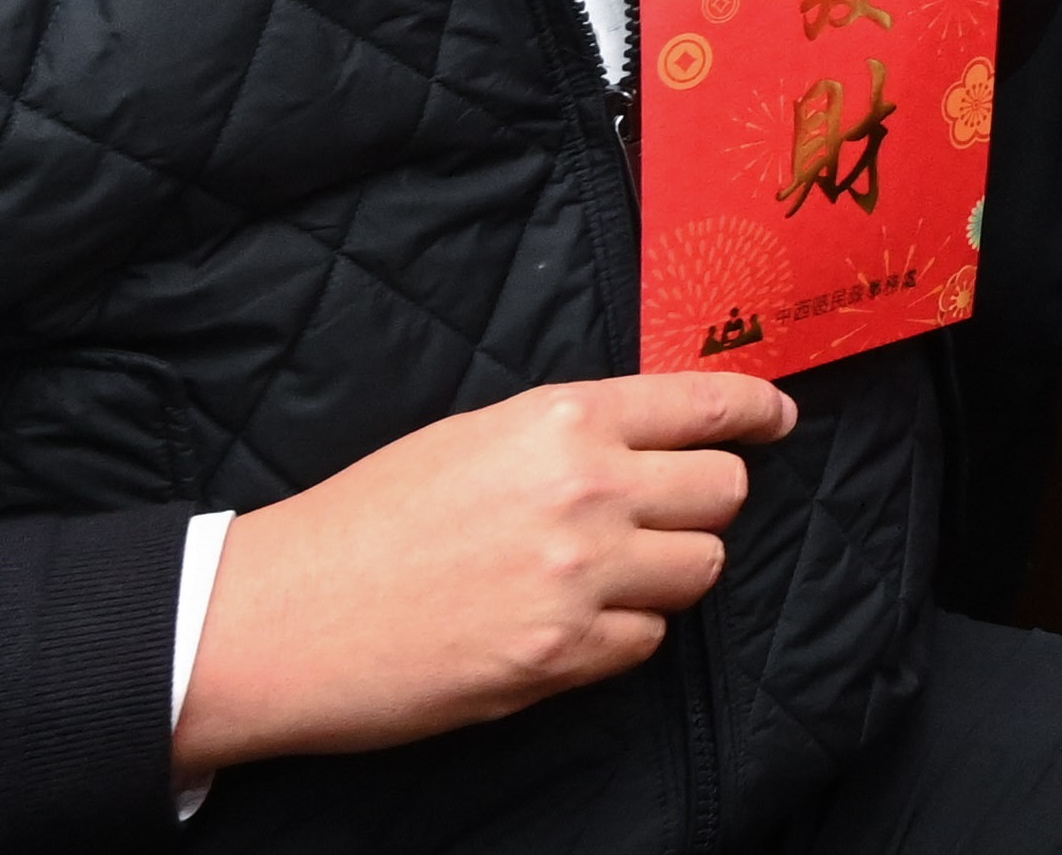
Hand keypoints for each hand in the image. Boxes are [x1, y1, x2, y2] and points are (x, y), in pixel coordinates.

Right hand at [171, 369, 796, 771]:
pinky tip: (561, 627)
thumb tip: (655, 440)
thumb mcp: (476, 436)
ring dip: (666, 574)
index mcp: (563, 419)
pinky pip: (645, 644)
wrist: (282, 617)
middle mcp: (586, 490)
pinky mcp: (559, 657)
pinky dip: (619, 639)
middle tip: (661, 517)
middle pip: (724, 493)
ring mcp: (579, 578)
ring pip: (700, 570)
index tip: (778, 420)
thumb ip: (572, 434)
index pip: (707, 403)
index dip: (757, 411)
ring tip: (601, 577)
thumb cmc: (367, 519)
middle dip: (704, 504)